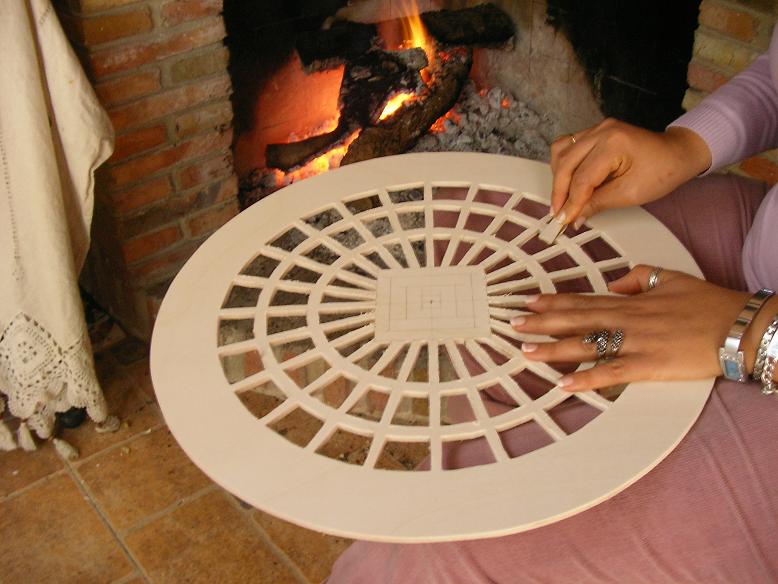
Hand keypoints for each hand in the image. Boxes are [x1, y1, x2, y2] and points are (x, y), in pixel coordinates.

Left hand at [510, 265, 749, 390]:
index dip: (553, 301)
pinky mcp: (648, 365)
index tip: (529, 301)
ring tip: (525, 351)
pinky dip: (587, 378)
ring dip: (553, 349)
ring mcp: (635, 343)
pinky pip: (611, 373)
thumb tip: (613, 282)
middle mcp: (626, 320)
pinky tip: (564, 384)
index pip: (583, 300)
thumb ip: (639, 276)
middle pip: (575, 320)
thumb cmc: (708, 303)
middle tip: (513, 324)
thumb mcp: (671, 278)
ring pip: (586, 345)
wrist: (738, 326)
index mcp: (630, 301)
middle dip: (541, 322)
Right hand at [550, 119, 711, 224]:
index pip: (582, 178)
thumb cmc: (662, 171)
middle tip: (558, 213)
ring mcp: (597, 128)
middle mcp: (601, 131)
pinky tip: (567, 182)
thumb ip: (597, 203)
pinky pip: (568, 146)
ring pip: (561, 152)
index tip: (564, 221)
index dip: (571, 203)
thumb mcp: (630, 193)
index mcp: (613, 143)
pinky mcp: (596, 132)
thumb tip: (575, 216)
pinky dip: (564, 166)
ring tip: (562, 199)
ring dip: (558, 177)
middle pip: (566, 163)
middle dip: (559, 192)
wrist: (677, 154)